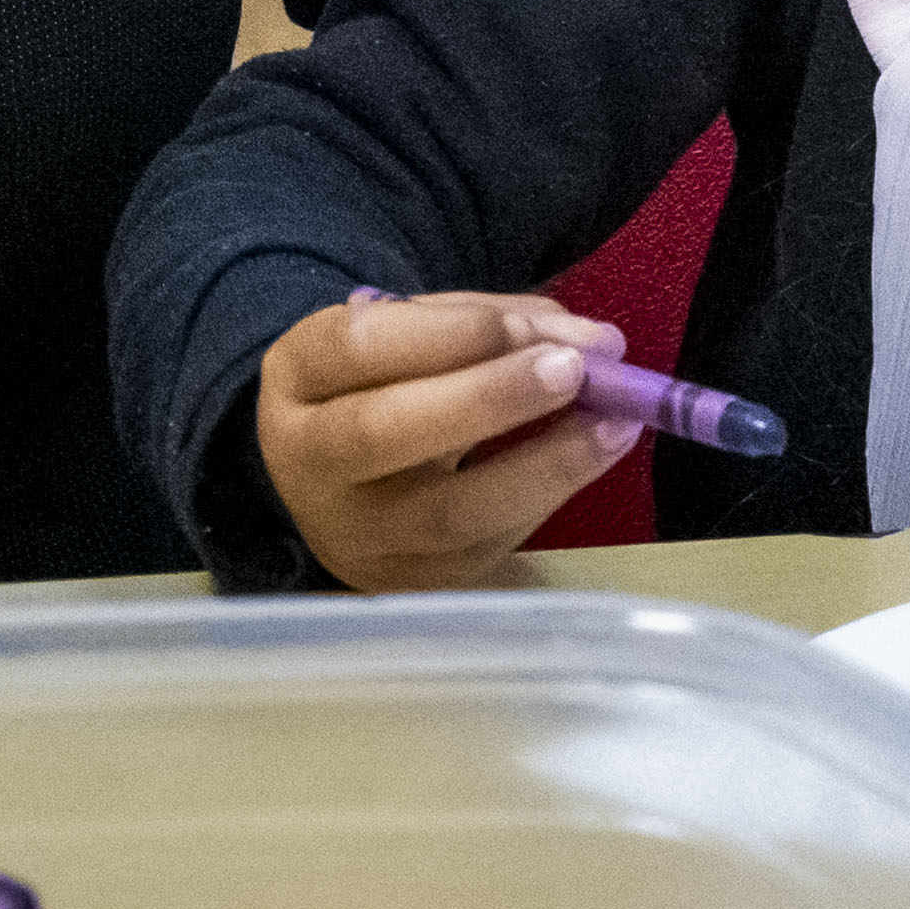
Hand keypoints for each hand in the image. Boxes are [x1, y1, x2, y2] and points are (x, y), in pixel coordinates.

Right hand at [257, 287, 637, 590]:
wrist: (336, 485)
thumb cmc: (384, 387)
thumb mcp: (411, 334)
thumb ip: (493, 324)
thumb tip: (597, 342)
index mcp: (295, 380)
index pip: (356, 349)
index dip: (449, 333)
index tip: (529, 328)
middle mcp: (309, 464)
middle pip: (385, 433)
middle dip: (488, 399)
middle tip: (572, 371)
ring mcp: (357, 535)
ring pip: (449, 511)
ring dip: (544, 464)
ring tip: (614, 422)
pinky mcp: (413, 583)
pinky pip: (488, 544)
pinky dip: (548, 495)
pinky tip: (593, 455)